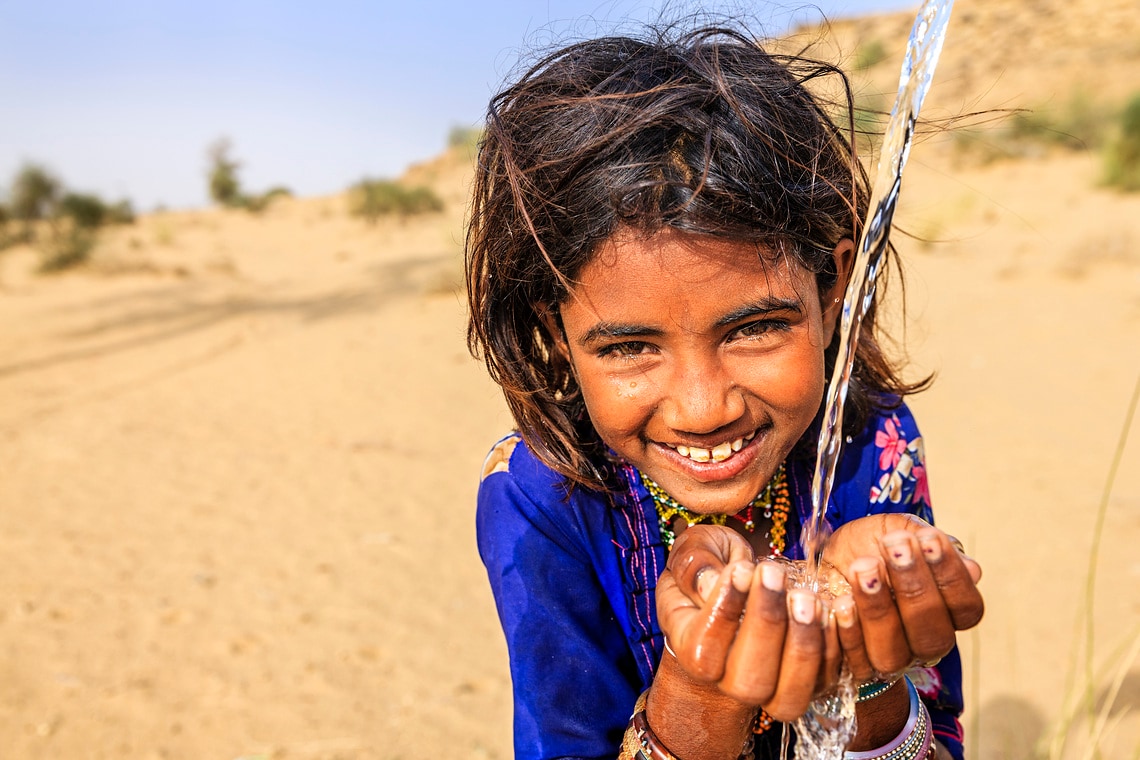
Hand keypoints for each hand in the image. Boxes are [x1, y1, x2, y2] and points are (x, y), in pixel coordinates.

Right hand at [655, 525, 839, 720]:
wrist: (739, 591)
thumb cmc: (712, 570)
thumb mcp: (693, 554)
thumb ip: (693, 565)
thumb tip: (710, 584)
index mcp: (692, 652)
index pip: (704, 651)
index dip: (724, 611)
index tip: (741, 570)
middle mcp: (728, 682)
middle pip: (749, 682)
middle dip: (766, 624)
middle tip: (774, 576)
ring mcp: (770, 690)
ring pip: (789, 694)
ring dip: (802, 642)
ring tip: (805, 596)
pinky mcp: (808, 685)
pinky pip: (825, 680)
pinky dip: (832, 645)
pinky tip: (830, 607)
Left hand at [822, 514, 983, 680]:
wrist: (821, 560)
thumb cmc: (867, 546)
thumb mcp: (895, 531)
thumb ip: (926, 544)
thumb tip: (971, 570)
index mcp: (947, 612)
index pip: (966, 608)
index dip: (950, 575)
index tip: (927, 538)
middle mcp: (924, 642)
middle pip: (934, 635)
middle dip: (914, 587)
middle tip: (893, 548)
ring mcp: (891, 659)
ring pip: (893, 652)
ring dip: (879, 608)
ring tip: (863, 567)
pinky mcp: (854, 667)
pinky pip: (854, 660)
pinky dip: (848, 630)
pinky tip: (841, 601)